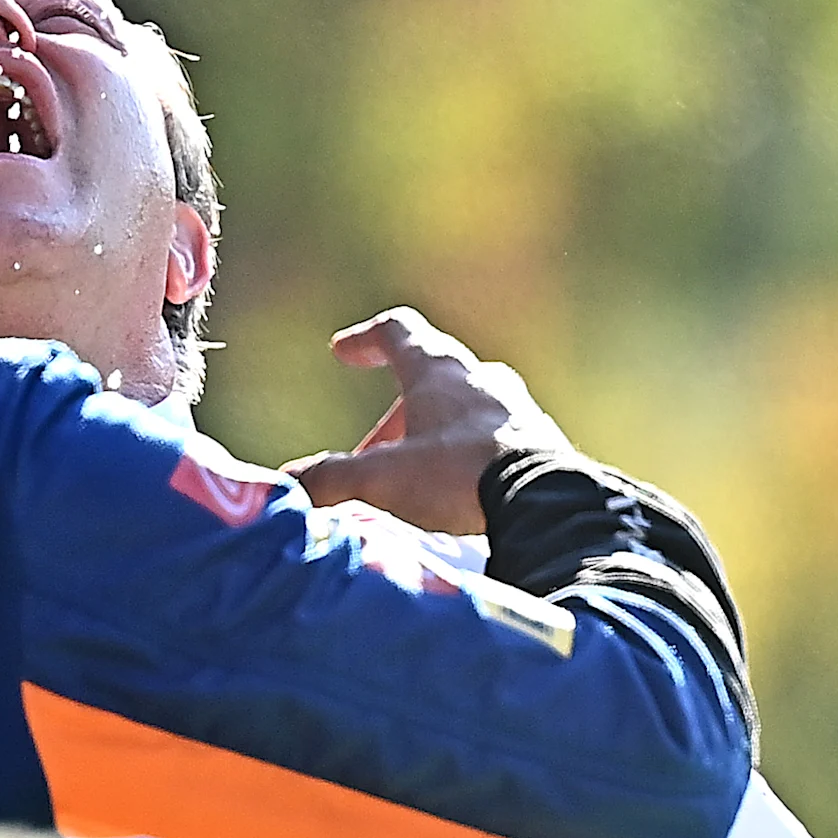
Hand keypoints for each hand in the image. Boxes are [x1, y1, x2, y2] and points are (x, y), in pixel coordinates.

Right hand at [282, 306, 572, 537]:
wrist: (548, 506)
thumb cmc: (457, 476)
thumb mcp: (383, 478)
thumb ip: (332, 476)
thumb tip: (290, 481)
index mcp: (438, 372)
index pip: (398, 331)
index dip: (365, 340)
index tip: (343, 353)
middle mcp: (480, 380)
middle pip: (431, 377)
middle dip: (397, 412)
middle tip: (374, 453)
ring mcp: (518, 410)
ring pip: (468, 408)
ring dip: (437, 433)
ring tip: (420, 474)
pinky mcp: (546, 445)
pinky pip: (500, 439)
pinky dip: (472, 456)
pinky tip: (464, 492)